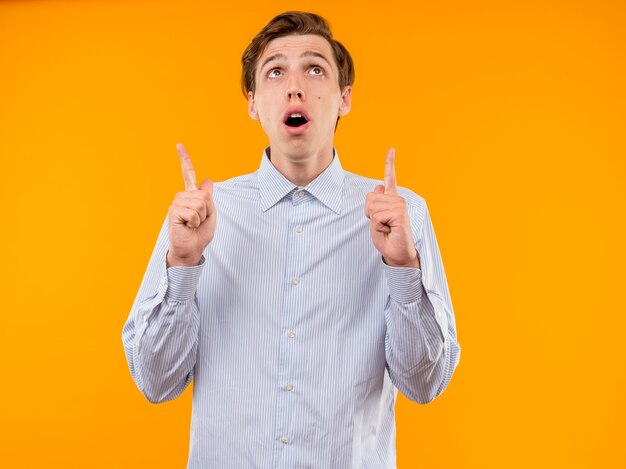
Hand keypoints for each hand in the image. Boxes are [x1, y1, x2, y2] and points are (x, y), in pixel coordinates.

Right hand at [166, 143, 215, 266]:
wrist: (191, 248)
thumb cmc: (200, 233)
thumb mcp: (211, 213)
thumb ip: (209, 198)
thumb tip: (208, 180)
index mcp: (191, 195)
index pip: (188, 173)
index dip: (184, 159)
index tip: (178, 145)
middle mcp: (182, 196)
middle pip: (204, 195)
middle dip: (207, 211)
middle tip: (199, 221)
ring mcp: (176, 202)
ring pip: (200, 203)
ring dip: (201, 217)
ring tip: (193, 224)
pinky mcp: (173, 210)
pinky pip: (193, 212)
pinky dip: (195, 221)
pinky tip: (187, 226)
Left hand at [365, 148, 419, 268]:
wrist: (397, 254)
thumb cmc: (387, 239)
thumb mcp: (375, 220)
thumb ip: (375, 204)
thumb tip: (378, 187)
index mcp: (392, 200)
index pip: (390, 178)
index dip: (389, 163)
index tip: (392, 149)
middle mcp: (397, 199)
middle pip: (369, 197)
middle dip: (368, 213)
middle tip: (381, 225)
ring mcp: (400, 205)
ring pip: (372, 206)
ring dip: (374, 220)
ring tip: (386, 228)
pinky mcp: (400, 213)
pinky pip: (377, 215)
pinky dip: (377, 225)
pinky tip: (389, 229)